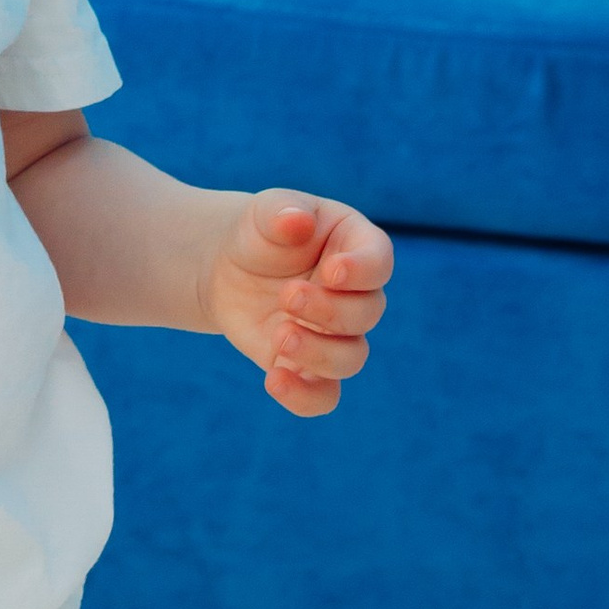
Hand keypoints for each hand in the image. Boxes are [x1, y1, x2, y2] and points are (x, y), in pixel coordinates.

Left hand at [200, 191, 392, 418]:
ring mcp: (335, 334)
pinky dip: (304, 397)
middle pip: (366, 313)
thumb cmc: (261, 233)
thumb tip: (297, 220)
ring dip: (319, 353)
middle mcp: (355, 296)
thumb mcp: (266, 212)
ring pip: (351, 358)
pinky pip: (323, 396)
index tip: (331, 272)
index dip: (363, 271)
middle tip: (287, 295)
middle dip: (329, 310)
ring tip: (279, 334)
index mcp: (356, 247)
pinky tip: (274, 380)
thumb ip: (282, 211)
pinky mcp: (308, 366)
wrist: (229, 268)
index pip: (379, 262)